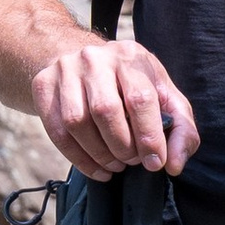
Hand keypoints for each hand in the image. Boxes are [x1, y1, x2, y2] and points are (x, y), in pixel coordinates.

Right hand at [28, 33, 199, 178]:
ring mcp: (65, 69)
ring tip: (115, 165)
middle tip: (132, 161)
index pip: (140, 98)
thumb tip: (174, 165)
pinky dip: (78, 158)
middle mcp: (95, 58)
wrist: (82, 61)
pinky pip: (57, 131)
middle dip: (122, 146)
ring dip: (99, 154)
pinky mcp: (43, 84)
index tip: (154, 162)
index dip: (148, 136)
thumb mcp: (163, 95)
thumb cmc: (131, 84)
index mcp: (131, 56)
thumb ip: (180, 129)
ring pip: (77, 122)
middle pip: (105, 111)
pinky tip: (97, 168)